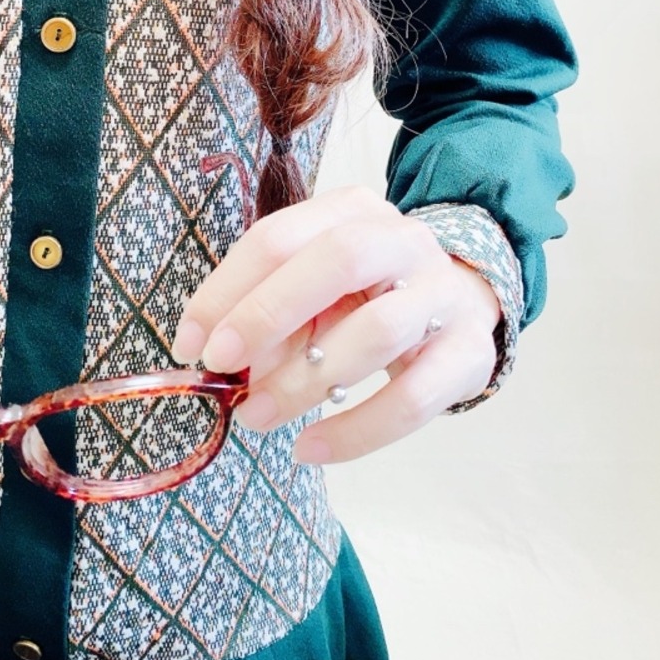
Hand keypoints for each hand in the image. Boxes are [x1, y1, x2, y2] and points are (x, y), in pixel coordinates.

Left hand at [171, 186, 500, 463]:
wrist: (462, 302)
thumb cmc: (366, 293)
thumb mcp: (316, 288)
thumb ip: (273, 313)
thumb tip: (220, 361)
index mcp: (352, 211)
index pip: (281, 236)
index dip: (227, 289)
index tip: (189, 343)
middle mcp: (402, 241)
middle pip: (338, 259)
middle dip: (268, 311)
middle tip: (219, 362)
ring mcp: (443, 294)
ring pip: (376, 331)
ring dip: (304, 381)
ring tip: (256, 417)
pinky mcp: (469, 353)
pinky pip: (412, 398)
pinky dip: (355, 431)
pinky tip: (310, 448)